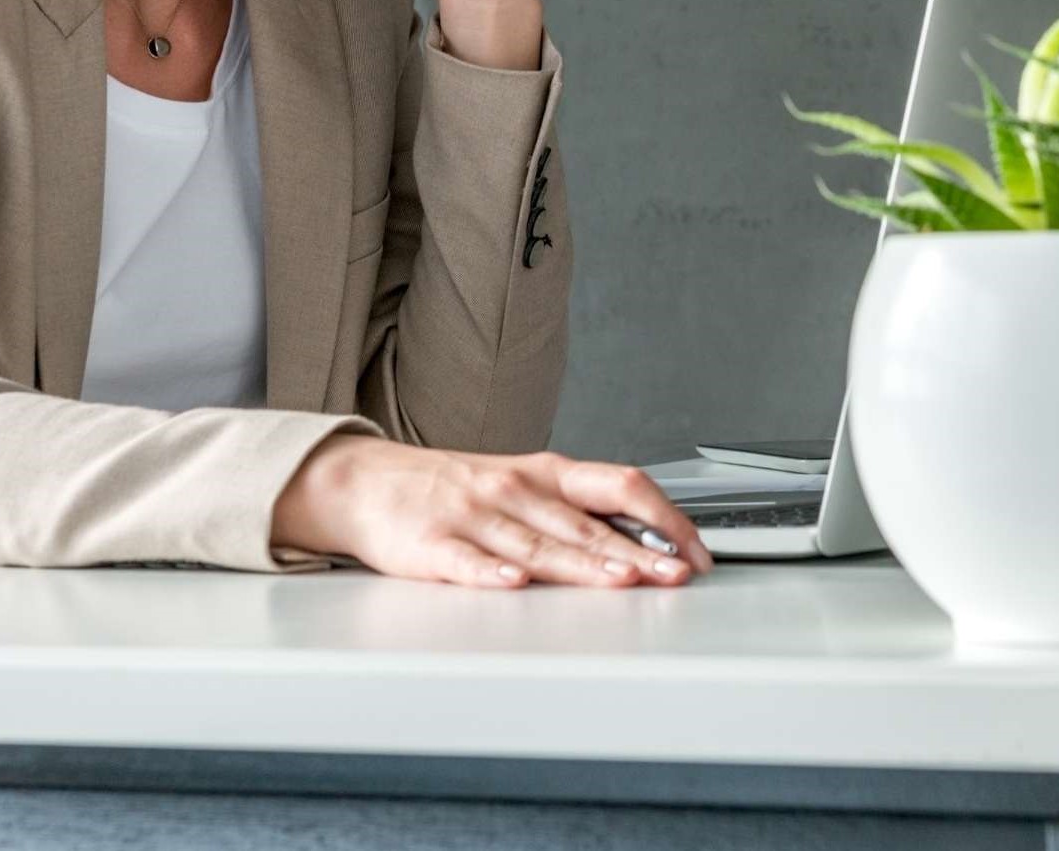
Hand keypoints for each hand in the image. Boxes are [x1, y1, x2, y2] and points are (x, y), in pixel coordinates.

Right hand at [274, 433, 716, 588]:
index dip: (663, 516)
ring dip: (583, 565)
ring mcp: (472, 516)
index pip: (619, 485)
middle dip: (637, 552)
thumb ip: (578, 511)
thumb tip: (647, 536)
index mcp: (546, 474)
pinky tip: (514, 583)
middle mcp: (516, 490)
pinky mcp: (430, 544)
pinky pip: (465, 561)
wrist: (364, 482)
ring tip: (621, 581)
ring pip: (538, 543)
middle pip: (586, 524)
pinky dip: (491, 573)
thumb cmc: (453, 489)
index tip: (694, 548)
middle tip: (677, 575)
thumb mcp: (523, 485)